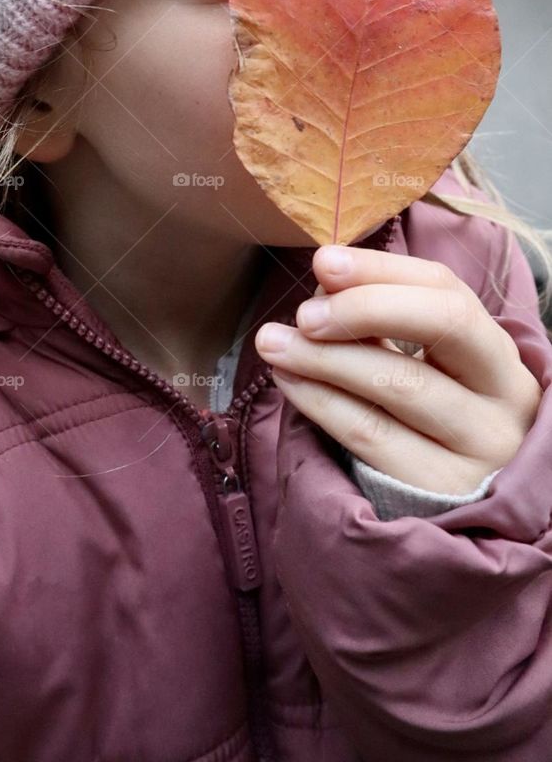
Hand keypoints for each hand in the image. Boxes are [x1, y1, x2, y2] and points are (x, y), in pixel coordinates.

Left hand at [256, 245, 541, 494]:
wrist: (463, 516)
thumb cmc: (432, 422)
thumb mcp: (427, 368)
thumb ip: (384, 320)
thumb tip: (326, 278)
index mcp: (500, 354)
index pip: (447, 291)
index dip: (382, 270)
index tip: (324, 262)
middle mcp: (504, 397)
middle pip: (441, 325)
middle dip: (363, 307)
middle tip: (305, 312)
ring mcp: (480, 448)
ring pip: (397, 383)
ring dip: (324, 356)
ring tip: (274, 342)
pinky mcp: (442, 492)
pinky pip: (369, 435)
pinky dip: (320, 401)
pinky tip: (288, 381)